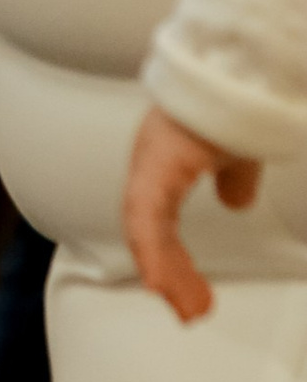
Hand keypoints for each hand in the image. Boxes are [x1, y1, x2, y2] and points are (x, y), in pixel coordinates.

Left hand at [123, 101, 260, 321]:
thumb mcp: (237, 153)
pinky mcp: (157, 165)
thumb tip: (236, 202)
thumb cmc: (233, 102)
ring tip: (184, 306)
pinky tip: (158, 280)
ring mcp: (150, 164)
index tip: (186, 291)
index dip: (168, 257)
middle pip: (148, 232)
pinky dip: (152, 250)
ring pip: (145, 230)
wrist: (236, 70)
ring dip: (166, 270)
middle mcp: (150, 165)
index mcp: (165, 164)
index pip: (157, 220)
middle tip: (190, 311)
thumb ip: (233, 179)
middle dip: (170, 274)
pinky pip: (147, 216)